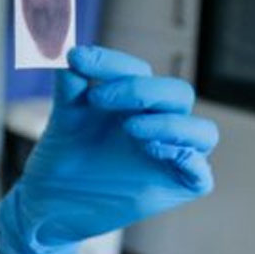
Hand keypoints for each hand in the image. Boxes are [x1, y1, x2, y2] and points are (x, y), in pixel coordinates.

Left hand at [0, 45, 218, 253]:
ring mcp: (172, 156)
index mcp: (137, 101)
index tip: (77, 59)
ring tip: (131, 128)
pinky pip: (201, 173)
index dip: (112, 62)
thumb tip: (68, 49)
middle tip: (97, 98)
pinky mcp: (177, 187)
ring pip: (203, 132)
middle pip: (177, 94)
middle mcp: (161, 123)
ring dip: (171, 124)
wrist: (51, 203)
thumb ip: (70, 86)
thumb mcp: (64, 119)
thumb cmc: (62, 158)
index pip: (140, 71)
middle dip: (140, 91)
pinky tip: (152, 151)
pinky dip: (186, 158)